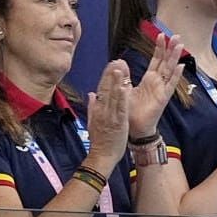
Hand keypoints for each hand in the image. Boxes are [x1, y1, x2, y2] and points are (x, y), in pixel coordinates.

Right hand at [85, 61, 131, 176]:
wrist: (101, 156)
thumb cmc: (100, 141)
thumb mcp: (93, 121)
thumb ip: (92, 106)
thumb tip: (91, 94)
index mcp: (98, 109)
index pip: (101, 89)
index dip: (106, 76)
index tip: (111, 65)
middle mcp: (102, 110)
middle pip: (106, 89)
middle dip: (111, 75)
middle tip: (116, 60)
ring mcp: (110, 116)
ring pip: (113, 96)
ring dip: (116, 82)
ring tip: (120, 68)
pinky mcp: (118, 123)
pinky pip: (121, 108)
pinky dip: (122, 98)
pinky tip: (125, 88)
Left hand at [127, 33, 184, 137]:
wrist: (134, 128)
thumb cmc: (131, 111)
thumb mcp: (124, 89)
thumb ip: (123, 76)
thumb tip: (119, 61)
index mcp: (149, 80)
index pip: (156, 60)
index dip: (159, 48)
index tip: (161, 35)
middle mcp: (157, 82)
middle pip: (166, 62)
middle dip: (171, 48)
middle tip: (177, 35)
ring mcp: (162, 89)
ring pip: (170, 70)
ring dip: (175, 57)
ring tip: (180, 45)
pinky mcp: (163, 98)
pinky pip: (170, 85)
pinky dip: (175, 76)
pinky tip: (180, 66)